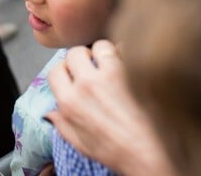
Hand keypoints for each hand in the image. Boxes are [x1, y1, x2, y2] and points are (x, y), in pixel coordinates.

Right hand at [47, 41, 175, 175]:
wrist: (149, 155)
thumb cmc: (116, 153)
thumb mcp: (81, 144)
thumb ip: (62, 125)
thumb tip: (51, 112)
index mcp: (70, 102)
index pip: (55, 71)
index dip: (63, 71)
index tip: (71, 74)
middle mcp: (86, 84)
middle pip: (74, 53)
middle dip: (82, 57)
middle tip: (91, 66)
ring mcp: (109, 75)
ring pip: (99, 46)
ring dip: (104, 52)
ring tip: (112, 63)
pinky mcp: (131, 70)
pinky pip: (124, 49)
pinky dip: (127, 53)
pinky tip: (130, 63)